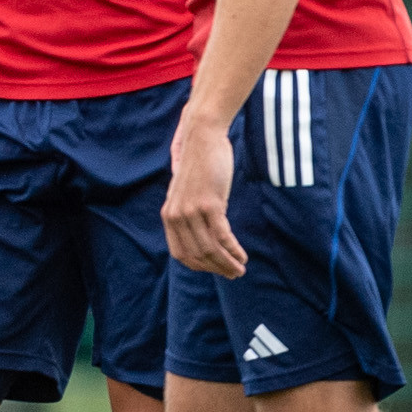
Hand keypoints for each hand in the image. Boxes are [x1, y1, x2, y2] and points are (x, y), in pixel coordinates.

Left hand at [162, 110, 245, 275]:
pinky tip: (242, 256)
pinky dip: (234, 251)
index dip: (199, 266)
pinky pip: (223, 237)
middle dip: (217, 269)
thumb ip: (188, 212)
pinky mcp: (209, 205)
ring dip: (228, 263)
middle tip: (234, 274)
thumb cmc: (199, 163)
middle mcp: (176, 216)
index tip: (215, 270)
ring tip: (240, 269)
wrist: (201, 136)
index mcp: (168, 215)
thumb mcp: (187, 192)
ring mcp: (191, 211)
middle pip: (197, 255)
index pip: (181, 253)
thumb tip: (200, 234)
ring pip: (211, 249)